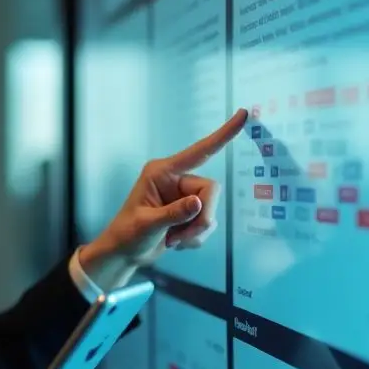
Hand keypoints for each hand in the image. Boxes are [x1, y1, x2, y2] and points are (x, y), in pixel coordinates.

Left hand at [81, 109, 248, 286]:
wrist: (125, 253)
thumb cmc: (128, 234)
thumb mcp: (148, 225)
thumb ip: (174, 213)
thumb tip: (198, 202)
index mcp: (162, 172)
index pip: (199, 151)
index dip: (223, 135)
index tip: (243, 115)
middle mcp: (176, 179)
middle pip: (211, 191)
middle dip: (201, 219)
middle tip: (181, 237)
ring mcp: (184, 196)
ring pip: (211, 210)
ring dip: (195, 231)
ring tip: (173, 240)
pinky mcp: (189, 211)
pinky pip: (207, 222)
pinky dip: (195, 237)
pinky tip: (176, 241)